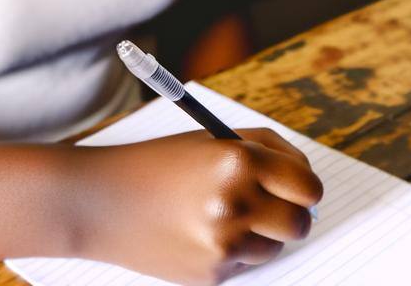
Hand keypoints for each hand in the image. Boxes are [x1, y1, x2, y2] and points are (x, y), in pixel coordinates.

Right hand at [64, 127, 322, 284]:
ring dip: (263, 232)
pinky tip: (205, 232)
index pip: (306, 185)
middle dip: (293, 213)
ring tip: (227, 214)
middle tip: (274, 204)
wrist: (103, 201)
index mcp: (239, 160)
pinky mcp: (212, 274)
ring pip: (276, 246)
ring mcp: (223, 242)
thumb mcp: (214, 138)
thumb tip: (307, 184)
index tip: (299, 186)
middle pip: (300, 222)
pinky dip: (237, 250)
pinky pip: (247, 264)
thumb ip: (266, 150)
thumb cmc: (163, 162)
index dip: (306, 186)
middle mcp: (235, 202)